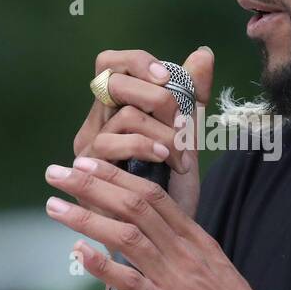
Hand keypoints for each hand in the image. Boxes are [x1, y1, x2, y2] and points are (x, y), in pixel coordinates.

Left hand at [45, 155, 289, 289]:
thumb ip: (183, 255)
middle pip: (135, 205)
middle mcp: (184, 252)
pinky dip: (102, 264)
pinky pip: (131, 282)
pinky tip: (78, 252)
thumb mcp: (212, 273)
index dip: (117, 176)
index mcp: (196, 240)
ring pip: (127, 236)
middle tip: (59, 172)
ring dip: (86, 218)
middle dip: (93, 185)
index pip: (153, 195)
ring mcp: (176, 279)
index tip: (89, 164)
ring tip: (53, 207)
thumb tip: (154, 243)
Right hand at [73, 47, 214, 217]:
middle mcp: (96, 124)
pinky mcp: (87, 173)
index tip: (168, 77)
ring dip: (162, 131)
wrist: (166, 236)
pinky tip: (167, 159)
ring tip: (180, 153)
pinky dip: (146, 147)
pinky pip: (113, 145)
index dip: (137, 61)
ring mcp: (88, 148)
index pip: (110, 63)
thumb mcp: (187, 135)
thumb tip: (203, 53)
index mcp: (115, 110)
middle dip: (157, 97)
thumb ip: (193, 96)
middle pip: (112, 81)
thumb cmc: (172, 187)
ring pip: (123, 116)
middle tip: (182, 124)